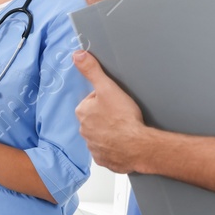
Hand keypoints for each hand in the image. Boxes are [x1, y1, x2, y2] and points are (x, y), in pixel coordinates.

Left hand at [73, 50, 151, 171]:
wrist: (137, 146)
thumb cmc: (123, 118)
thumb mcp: (107, 87)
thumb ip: (92, 71)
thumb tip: (78, 55)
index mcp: (82, 112)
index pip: (92, 101)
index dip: (106, 99)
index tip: (117, 102)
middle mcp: (84, 130)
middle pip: (96, 118)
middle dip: (107, 116)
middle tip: (122, 116)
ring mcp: (93, 146)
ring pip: (101, 135)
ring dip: (111, 132)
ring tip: (125, 129)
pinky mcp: (103, 159)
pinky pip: (107, 151)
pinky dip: (115, 147)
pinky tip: (124, 143)